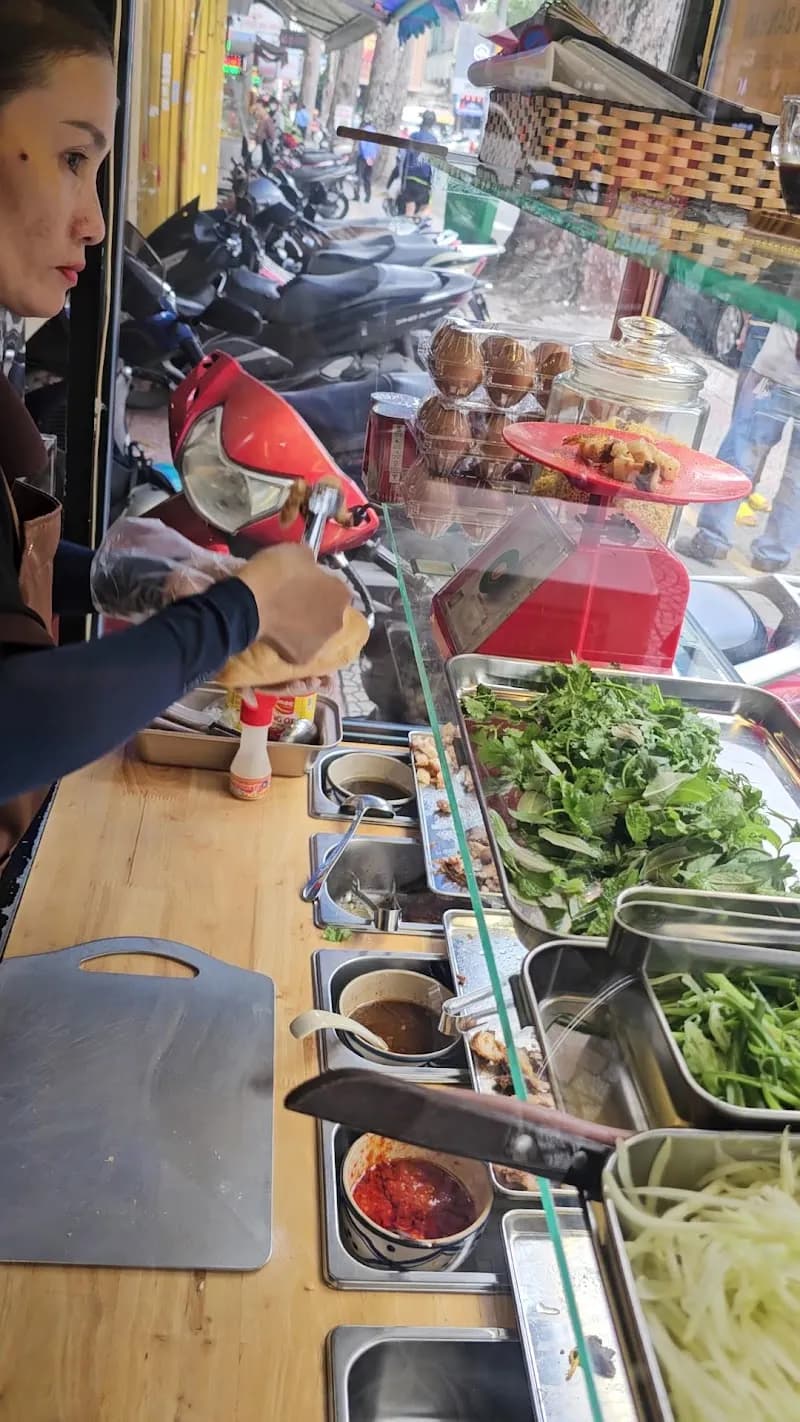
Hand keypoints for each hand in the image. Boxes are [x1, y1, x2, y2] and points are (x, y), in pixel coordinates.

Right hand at [235, 544, 350, 663]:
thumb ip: (311, 563)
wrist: (249, 603)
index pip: (335, 587)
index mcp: (341, 594)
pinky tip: (276, 635)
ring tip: (282, 620)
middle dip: (315, 608)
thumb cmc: (276, 573)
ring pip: (315, 633)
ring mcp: (321, 642)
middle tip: (292, 602)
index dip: (320, 584)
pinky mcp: (302, 658)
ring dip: (304, 627)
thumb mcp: (298, 553)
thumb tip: (310, 566)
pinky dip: (289, 643)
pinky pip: (297, 648)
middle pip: (328, 613)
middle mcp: (338, 621)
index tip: (303, 582)